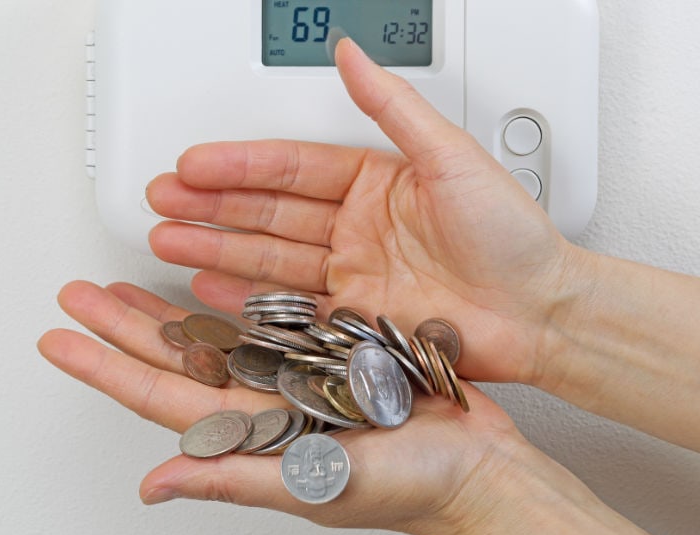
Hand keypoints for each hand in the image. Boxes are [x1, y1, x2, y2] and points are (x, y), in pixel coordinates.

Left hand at [38, 281, 699, 534]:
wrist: (479, 467)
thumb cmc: (410, 487)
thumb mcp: (317, 486)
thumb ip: (236, 478)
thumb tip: (158, 484)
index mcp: (255, 436)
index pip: (160, 399)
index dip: (107, 368)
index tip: (62, 339)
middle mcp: (269, 406)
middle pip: (178, 361)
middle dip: (124, 327)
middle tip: (81, 296)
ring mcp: (299, 380)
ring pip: (218, 336)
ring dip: (172, 310)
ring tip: (131, 281)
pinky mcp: (335, 358)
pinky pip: (272, 322)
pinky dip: (240, 300)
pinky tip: (217, 285)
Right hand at [145, 39, 583, 383]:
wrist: (538, 312)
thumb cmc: (511, 237)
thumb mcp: (450, 155)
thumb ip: (392, 106)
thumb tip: (350, 52)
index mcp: (376, 180)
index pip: (292, 167)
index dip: (239, 166)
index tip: (194, 164)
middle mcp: (358, 226)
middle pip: (269, 211)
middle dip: (212, 205)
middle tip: (161, 200)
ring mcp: (353, 272)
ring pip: (270, 256)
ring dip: (216, 247)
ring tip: (167, 239)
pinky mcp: (354, 317)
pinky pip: (290, 305)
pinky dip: (248, 296)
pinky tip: (210, 284)